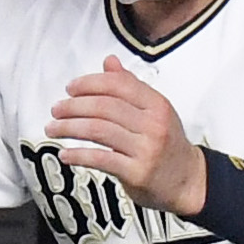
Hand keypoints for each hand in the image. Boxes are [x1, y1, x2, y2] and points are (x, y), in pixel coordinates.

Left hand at [50, 57, 205, 218]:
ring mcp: (146, 150)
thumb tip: (109, 62)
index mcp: (157, 105)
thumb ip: (131, 86)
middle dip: (72, 106)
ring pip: (98, 130)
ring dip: (69, 128)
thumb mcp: (155, 111)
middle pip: (103, 107)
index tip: (70, 89)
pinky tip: (66, 154)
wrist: (190, 182)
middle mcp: (153, 125)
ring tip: (53, 129)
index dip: (89, 83)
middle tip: (56, 110)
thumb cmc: (167, 144)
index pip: (117, 85)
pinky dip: (78, 156)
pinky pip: (101, 159)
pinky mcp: (137, 173)